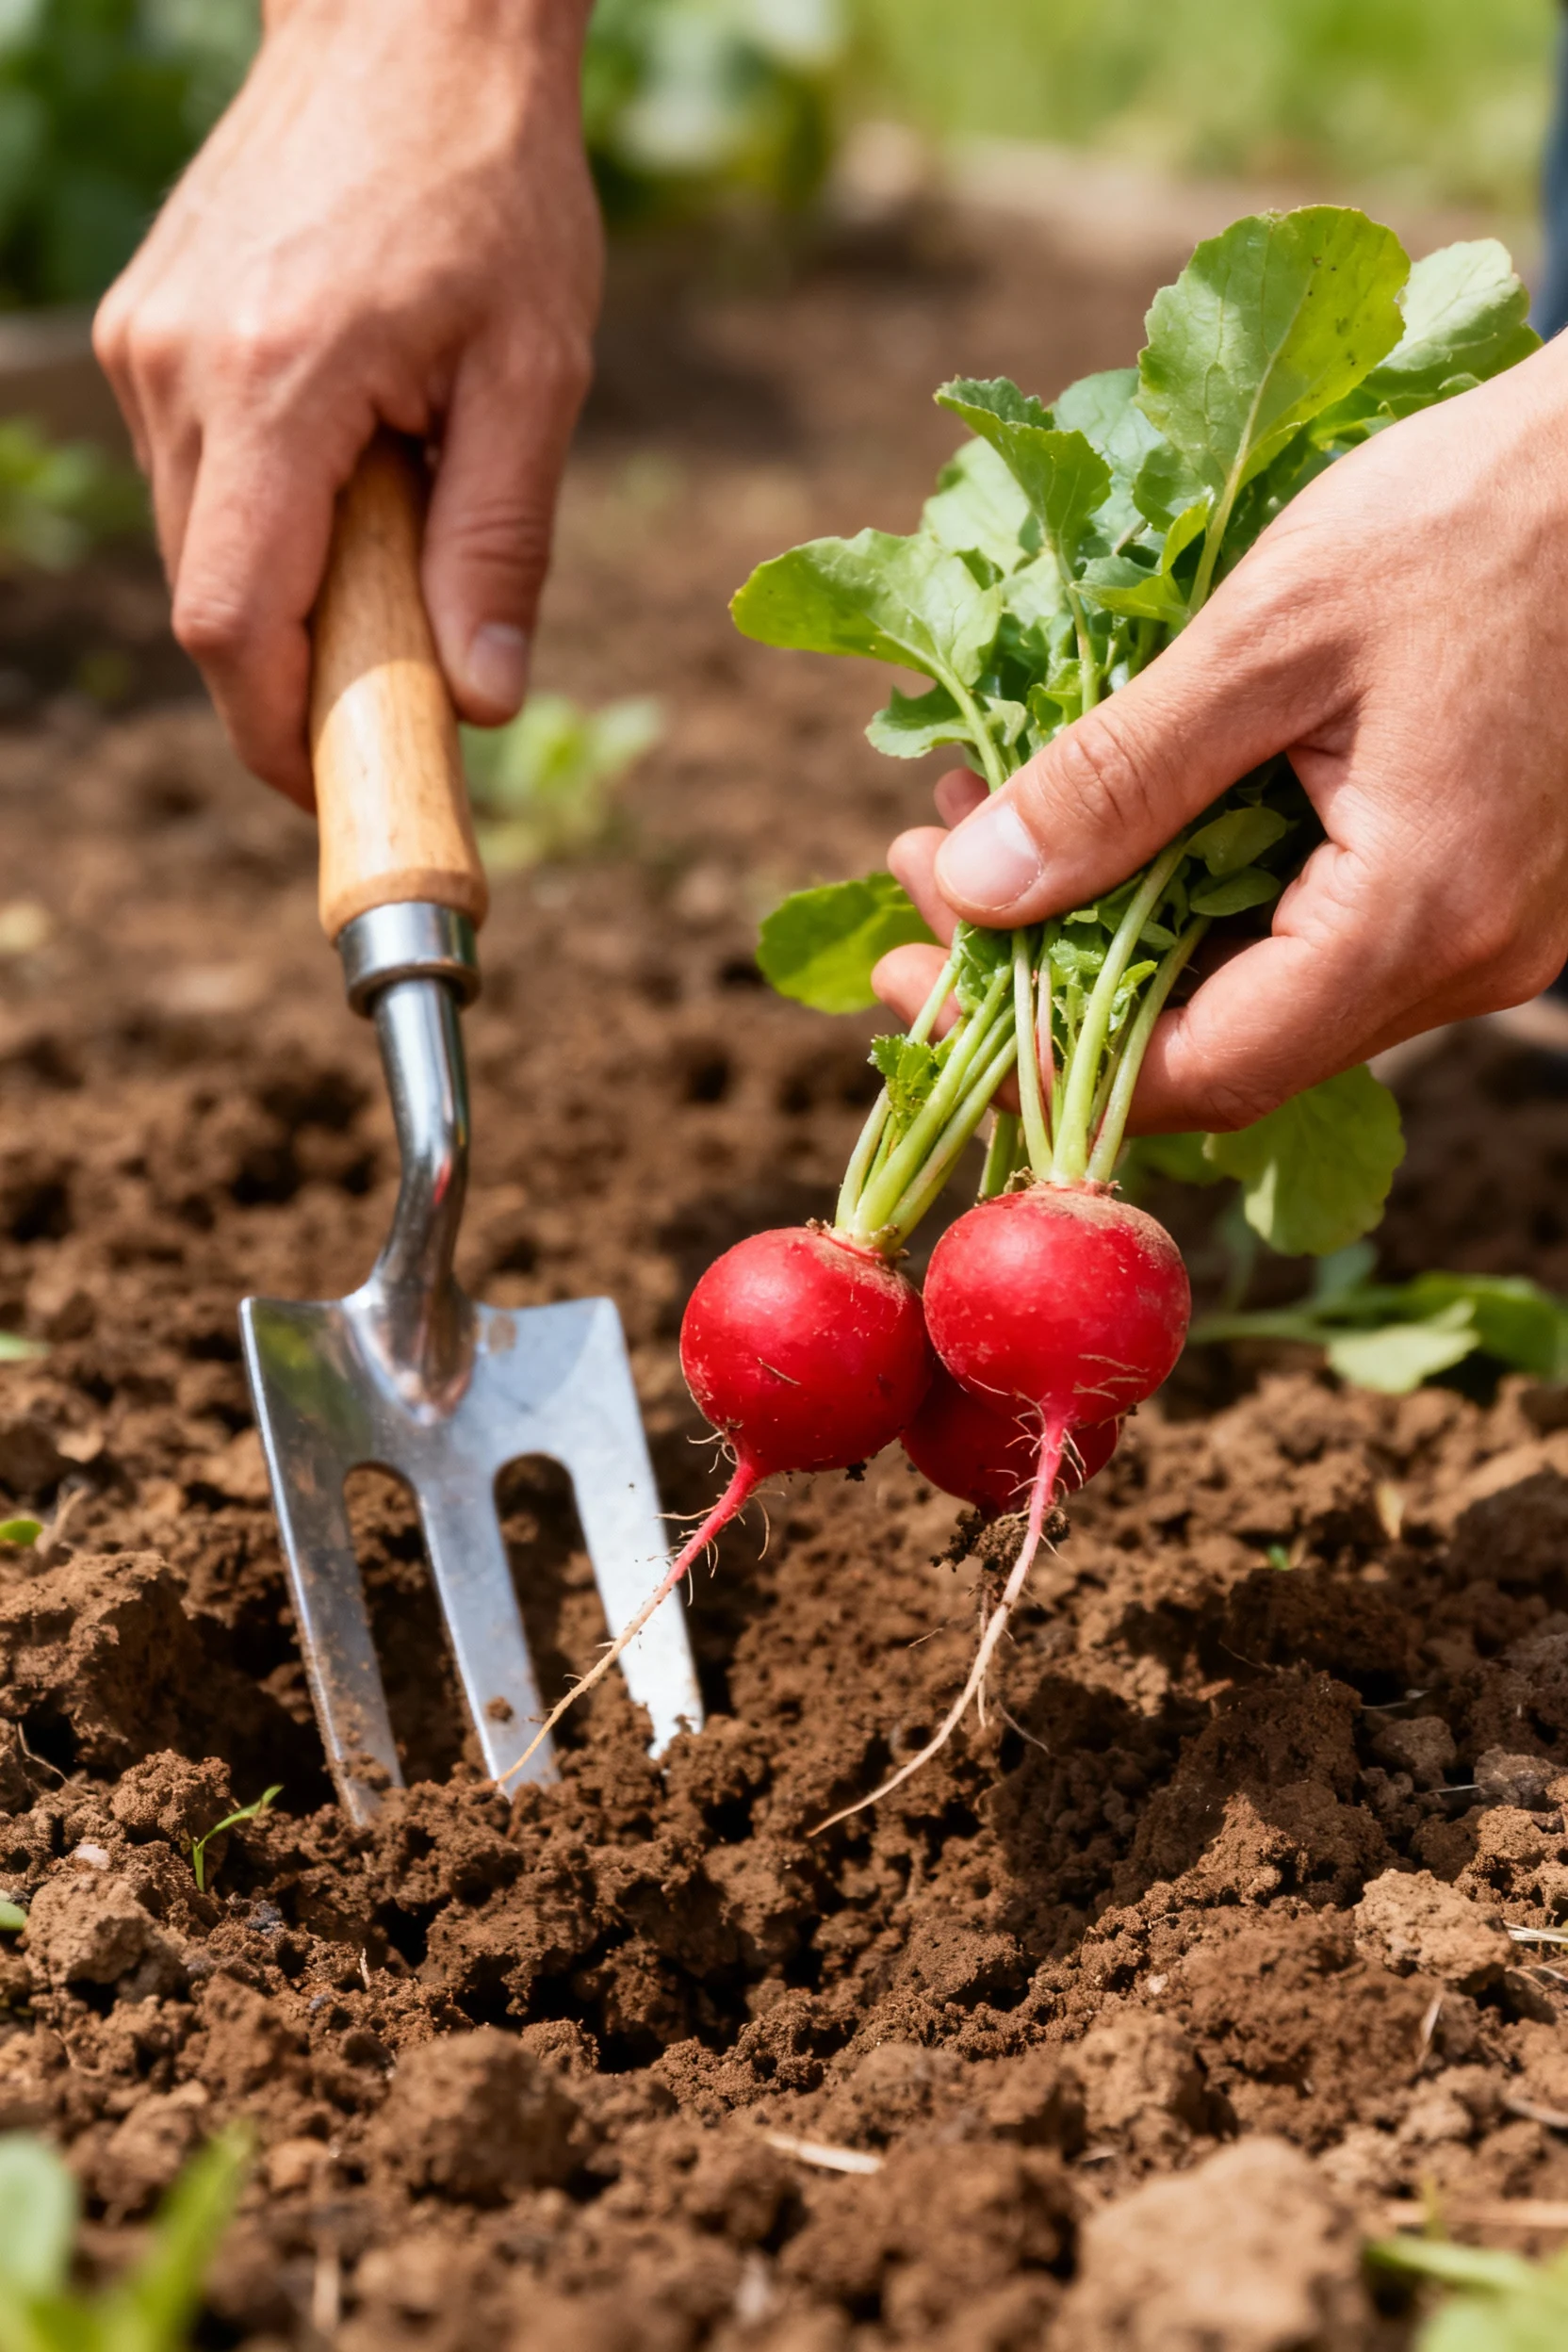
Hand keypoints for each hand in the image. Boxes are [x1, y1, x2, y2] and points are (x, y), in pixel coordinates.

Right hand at [93, 0, 600, 804]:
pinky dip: (266, 522)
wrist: (407, 28)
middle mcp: (181, 368)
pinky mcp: (144, 332)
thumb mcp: (538, 374)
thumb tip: (482, 704)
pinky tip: (346, 472)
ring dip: (287, 592)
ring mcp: (147, 346)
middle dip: (298, 674)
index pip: (234, 622)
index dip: (277, 734)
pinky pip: (194, 483)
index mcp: (282, 382)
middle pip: (210, 602)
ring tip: (391, 535)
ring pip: (197, 549)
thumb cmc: (493, 190)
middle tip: (401, 686)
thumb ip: (503, 547)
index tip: (343, 787)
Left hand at [875, 339, 1567, 1132]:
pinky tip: (1112, 810)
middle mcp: (1469, 960)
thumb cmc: (1480, 510)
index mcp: (1424, 916)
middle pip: (1224, 1047)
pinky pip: (1314, 936)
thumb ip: (1119, 778)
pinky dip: (1197, 894)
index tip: (915, 982)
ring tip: (991, 824)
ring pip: (1262, 993)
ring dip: (1115, 929)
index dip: (1042, 1056)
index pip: (1203, 1072)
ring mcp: (1487, 934)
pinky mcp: (1483, 887)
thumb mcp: (1270, 632)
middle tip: (928, 878)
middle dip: (1055, 980)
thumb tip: (978, 889)